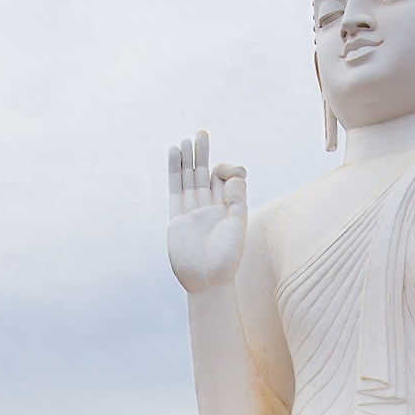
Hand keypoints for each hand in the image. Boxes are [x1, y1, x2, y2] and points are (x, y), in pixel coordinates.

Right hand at [167, 130, 246, 292]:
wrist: (208, 281)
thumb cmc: (227, 258)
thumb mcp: (239, 226)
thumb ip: (238, 199)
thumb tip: (234, 176)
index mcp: (227, 209)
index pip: (225, 180)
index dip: (228, 171)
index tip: (232, 176)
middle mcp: (209, 208)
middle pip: (204, 174)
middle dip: (203, 154)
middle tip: (202, 132)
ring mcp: (192, 212)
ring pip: (189, 179)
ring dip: (187, 159)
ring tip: (185, 140)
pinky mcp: (177, 217)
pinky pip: (176, 190)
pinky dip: (175, 171)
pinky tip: (175, 155)